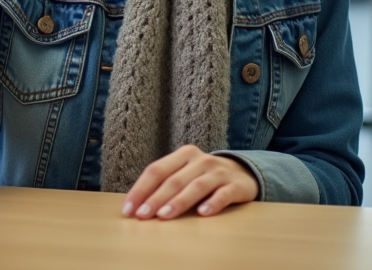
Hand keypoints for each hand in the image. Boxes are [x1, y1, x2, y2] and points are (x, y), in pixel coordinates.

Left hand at [121, 145, 258, 219]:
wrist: (243, 173)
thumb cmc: (203, 176)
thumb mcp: (184, 173)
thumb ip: (165, 183)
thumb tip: (136, 205)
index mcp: (183, 155)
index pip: (156, 170)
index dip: (140, 189)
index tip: (128, 209)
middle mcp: (200, 160)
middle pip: (173, 180)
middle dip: (155, 198)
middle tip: (142, 216)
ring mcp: (218, 172)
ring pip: (196, 186)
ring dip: (178, 202)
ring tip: (164, 216)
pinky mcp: (236, 186)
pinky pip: (223, 194)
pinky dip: (212, 203)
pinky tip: (202, 214)